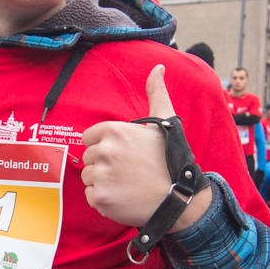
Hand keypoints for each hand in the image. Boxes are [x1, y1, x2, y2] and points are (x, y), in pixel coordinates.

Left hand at [80, 65, 212, 232]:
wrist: (181, 196)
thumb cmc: (172, 159)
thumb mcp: (166, 121)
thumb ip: (156, 93)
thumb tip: (158, 68)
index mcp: (113, 130)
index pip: (89, 139)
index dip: (104, 146)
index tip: (122, 155)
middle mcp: (104, 151)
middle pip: (89, 159)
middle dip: (104, 165)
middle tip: (128, 171)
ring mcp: (102, 176)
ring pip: (89, 178)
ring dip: (104, 183)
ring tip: (127, 184)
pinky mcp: (102, 198)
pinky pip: (91, 197)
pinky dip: (104, 200)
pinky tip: (124, 197)